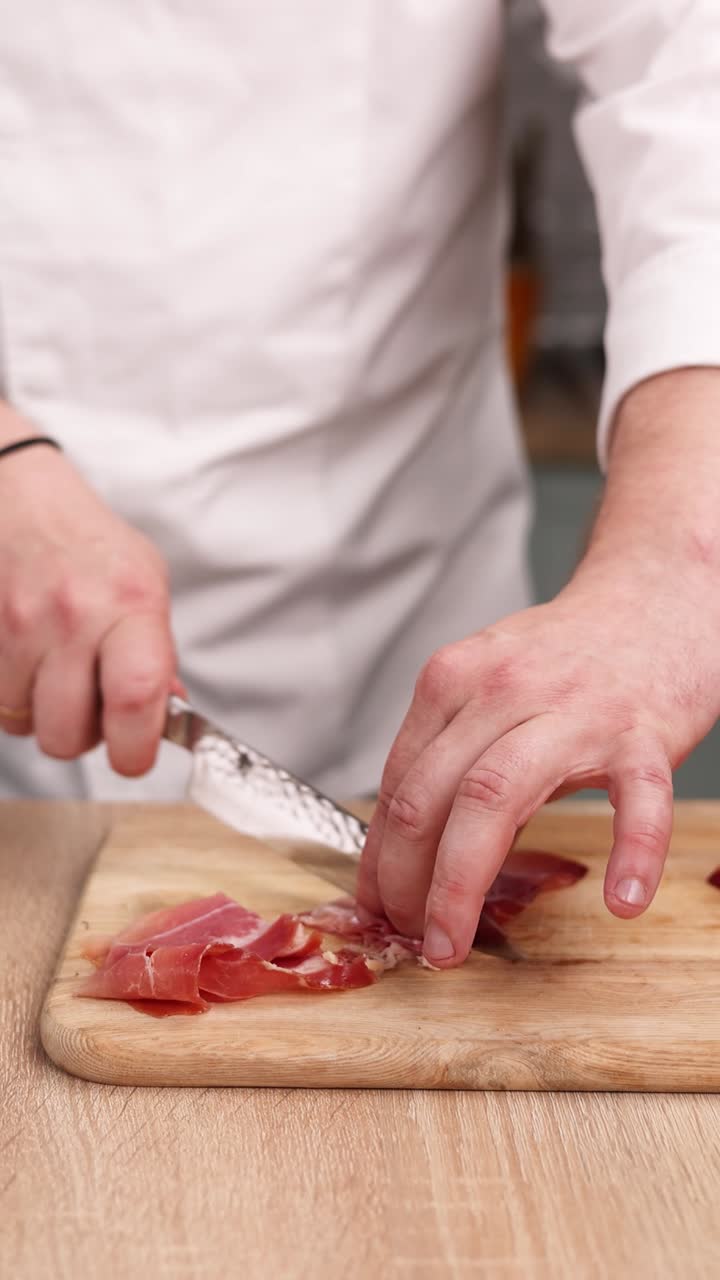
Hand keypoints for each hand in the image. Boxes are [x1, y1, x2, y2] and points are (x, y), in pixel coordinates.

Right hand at [0, 417, 176, 774]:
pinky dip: (11, 696)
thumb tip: (167, 714)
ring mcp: (18, 625)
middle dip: (81, 737)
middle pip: (67, 733)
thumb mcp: (147, 588)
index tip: (135, 757)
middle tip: (92, 708)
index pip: (134, 697)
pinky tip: (28, 664)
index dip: (135, 748)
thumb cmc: (93, 549)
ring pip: (22, 723)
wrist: (23, 503)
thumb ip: (158, 655)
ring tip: (56, 675)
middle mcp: (72, 615)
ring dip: (40, 714)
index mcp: (130, 604)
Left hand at [358, 370, 719, 967]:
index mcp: (453, 680)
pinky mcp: (644, 733)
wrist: (655, 597)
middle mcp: (503, 690)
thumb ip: (446, 747)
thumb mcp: (487, 683)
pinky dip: (631, 853)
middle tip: (406, 941)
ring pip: (496, 798)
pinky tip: (621, 900)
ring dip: (461, 883)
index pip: (398, 783)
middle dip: (404, 882)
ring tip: (453, 945)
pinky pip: (637, 801)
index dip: (378, 857)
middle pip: (429, 797)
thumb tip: (400, 839)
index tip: (375, 907)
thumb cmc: (567, 656)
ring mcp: (576, 711)